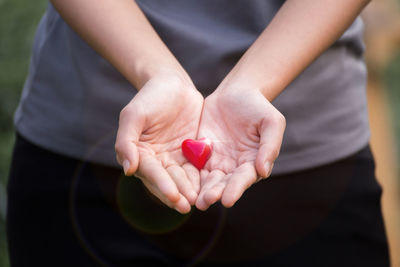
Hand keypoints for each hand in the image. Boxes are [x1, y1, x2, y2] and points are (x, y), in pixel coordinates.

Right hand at [115, 74, 202, 213]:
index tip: (174, 196)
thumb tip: (128, 170)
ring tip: (201, 202)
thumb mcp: (133, 114)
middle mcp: (156, 160)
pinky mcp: (191, 154)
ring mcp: (174, 158)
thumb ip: (127, 141)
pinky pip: (197, 169)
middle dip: (177, 194)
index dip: (162, 185)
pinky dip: (202, 179)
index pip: (151, 173)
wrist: (173, 84)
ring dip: (190, 191)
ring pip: (182, 179)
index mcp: (139, 154)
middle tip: (188, 206)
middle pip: (167, 181)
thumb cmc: (150, 97)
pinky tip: (212, 188)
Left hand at [195, 89, 285, 209]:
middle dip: (215, 193)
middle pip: (224, 183)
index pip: (244, 178)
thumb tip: (264, 171)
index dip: (236, 189)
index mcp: (252, 162)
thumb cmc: (258, 107)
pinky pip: (193, 166)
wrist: (236, 92)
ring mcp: (216, 161)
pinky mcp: (200, 153)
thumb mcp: (271, 122)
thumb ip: (269, 145)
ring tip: (193, 200)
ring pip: (207, 179)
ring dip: (201, 190)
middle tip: (205, 202)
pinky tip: (180, 183)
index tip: (227, 200)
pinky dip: (188, 176)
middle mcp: (234, 166)